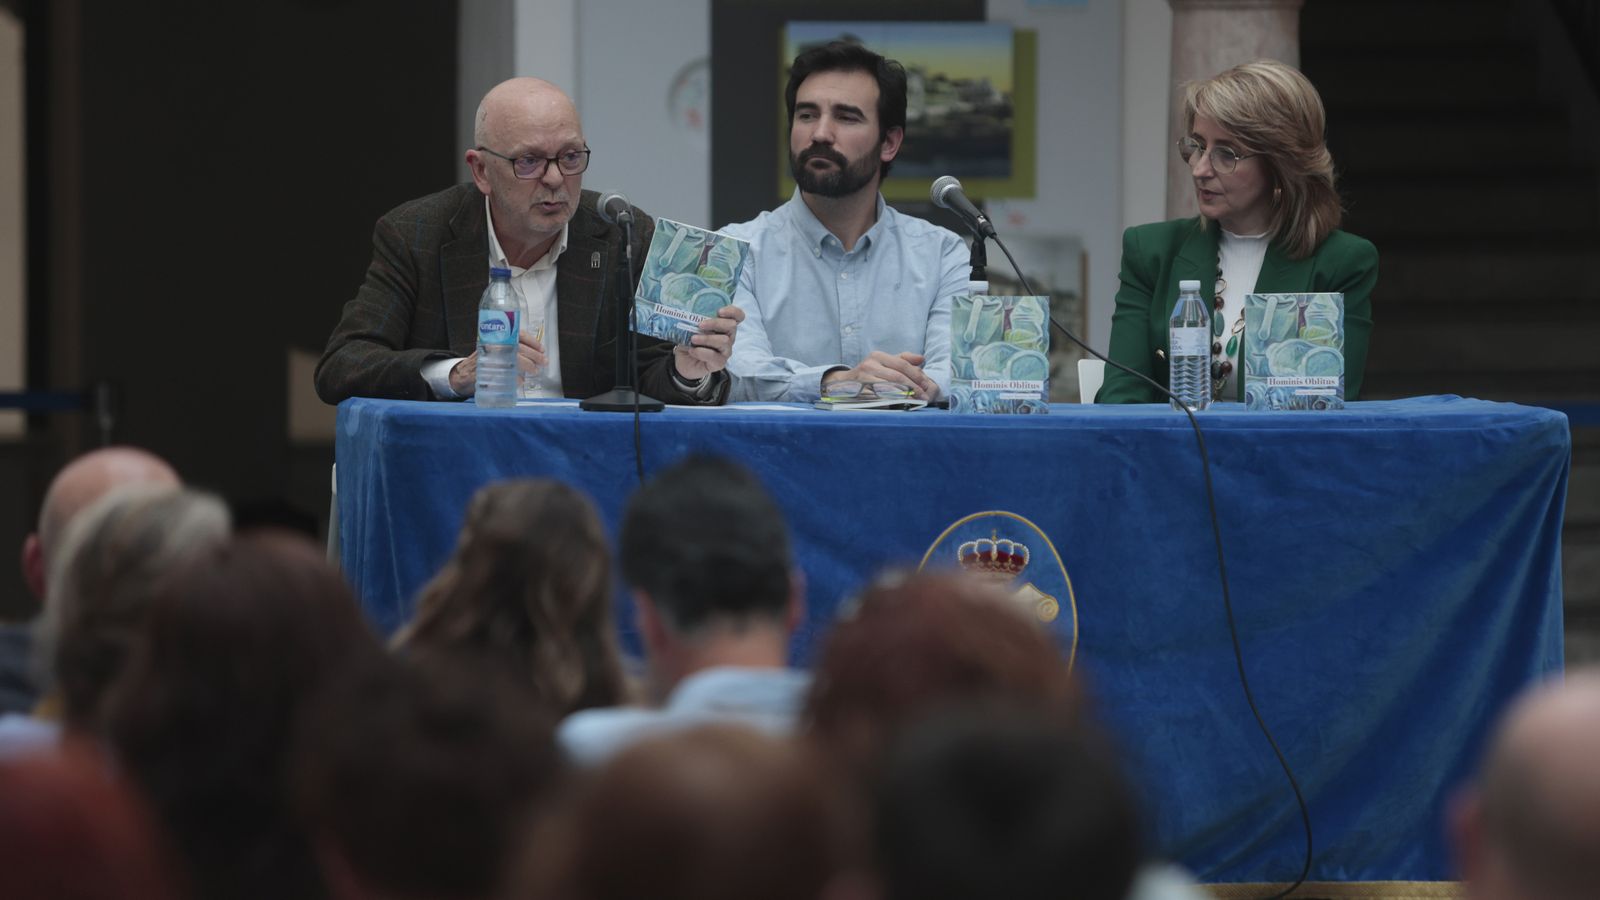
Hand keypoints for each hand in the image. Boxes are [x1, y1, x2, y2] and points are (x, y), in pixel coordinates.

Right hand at [448, 331, 547, 395]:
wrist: (463, 374)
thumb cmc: (482, 361)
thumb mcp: (494, 349)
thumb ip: (510, 347)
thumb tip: (533, 353)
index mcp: (496, 338)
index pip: (517, 335)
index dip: (532, 342)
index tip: (542, 349)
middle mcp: (493, 346)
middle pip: (519, 348)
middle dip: (535, 356)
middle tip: (543, 362)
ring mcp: (490, 358)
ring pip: (515, 360)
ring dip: (528, 366)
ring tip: (534, 370)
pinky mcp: (487, 372)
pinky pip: (506, 374)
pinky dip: (516, 378)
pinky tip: (520, 380)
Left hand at [673, 305, 744, 380]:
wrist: (682, 361)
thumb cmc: (689, 341)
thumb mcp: (689, 326)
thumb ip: (693, 319)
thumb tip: (689, 310)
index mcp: (724, 326)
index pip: (738, 316)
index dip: (733, 312)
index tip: (719, 311)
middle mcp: (728, 337)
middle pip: (731, 326)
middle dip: (715, 323)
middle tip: (700, 325)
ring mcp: (725, 351)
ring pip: (724, 341)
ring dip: (706, 338)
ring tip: (693, 339)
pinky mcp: (719, 363)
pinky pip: (714, 356)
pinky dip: (701, 352)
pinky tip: (692, 351)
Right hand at [822, 351, 940, 400]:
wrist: (842, 383)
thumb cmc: (869, 373)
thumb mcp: (884, 361)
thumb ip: (904, 359)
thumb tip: (922, 359)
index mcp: (878, 356)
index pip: (902, 364)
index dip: (916, 375)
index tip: (926, 385)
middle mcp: (869, 365)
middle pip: (897, 376)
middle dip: (913, 387)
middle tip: (923, 396)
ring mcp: (863, 379)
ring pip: (889, 387)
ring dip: (904, 396)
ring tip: (915, 402)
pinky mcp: (859, 392)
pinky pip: (878, 398)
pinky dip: (891, 402)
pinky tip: (900, 406)